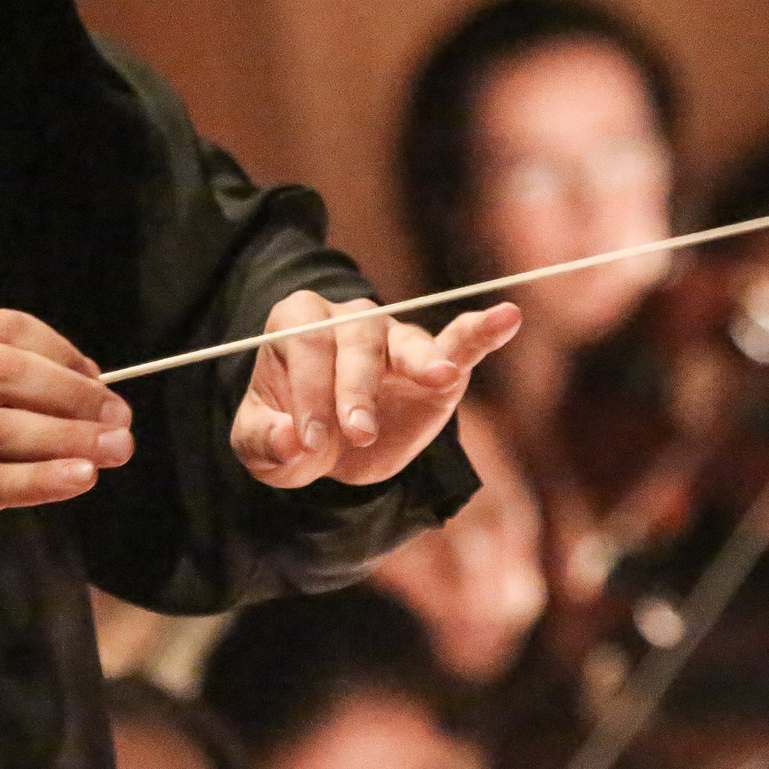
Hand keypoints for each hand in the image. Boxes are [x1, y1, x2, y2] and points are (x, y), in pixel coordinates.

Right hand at [0, 309, 131, 578]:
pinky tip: (80, 477)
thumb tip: (98, 403)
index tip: (101, 382)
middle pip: (8, 372)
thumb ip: (12, 393)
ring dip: (70, 437)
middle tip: (119, 418)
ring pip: (3, 428)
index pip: (9, 330)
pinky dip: (43, 478)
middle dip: (74, 394)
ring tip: (115, 449)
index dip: (64, 352)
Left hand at [230, 293, 520, 488]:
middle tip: (358, 433)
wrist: (333, 450)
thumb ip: (264, 442)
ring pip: (406, 340)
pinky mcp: (438, 363)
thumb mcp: (261, 446)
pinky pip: (461, 340)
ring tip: (437, 377)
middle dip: (356, 388)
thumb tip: (288, 439)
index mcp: (297, 324)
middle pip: (356, 339)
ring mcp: (396, 337)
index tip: (307, 439)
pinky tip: (506, 318)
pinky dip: (483, 330)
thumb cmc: (292, 433)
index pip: (305, 345)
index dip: (307, 391)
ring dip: (419, 362)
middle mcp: (348, 318)